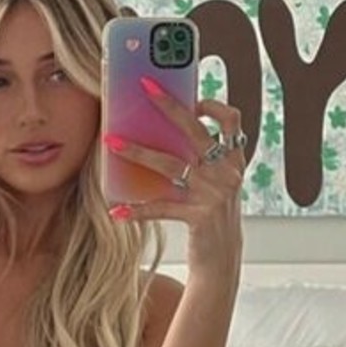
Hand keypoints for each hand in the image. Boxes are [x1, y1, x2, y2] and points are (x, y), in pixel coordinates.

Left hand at [103, 77, 244, 281]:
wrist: (223, 258)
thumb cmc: (211, 215)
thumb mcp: (214, 183)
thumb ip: (199, 159)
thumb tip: (164, 131)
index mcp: (233, 161)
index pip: (232, 121)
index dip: (213, 105)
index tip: (191, 98)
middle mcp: (226, 173)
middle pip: (196, 131)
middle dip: (170, 106)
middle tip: (146, 88)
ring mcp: (213, 194)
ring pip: (171, 165)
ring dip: (139, 152)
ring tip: (112, 143)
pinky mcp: (198, 217)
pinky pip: (161, 207)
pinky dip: (137, 209)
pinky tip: (117, 211)